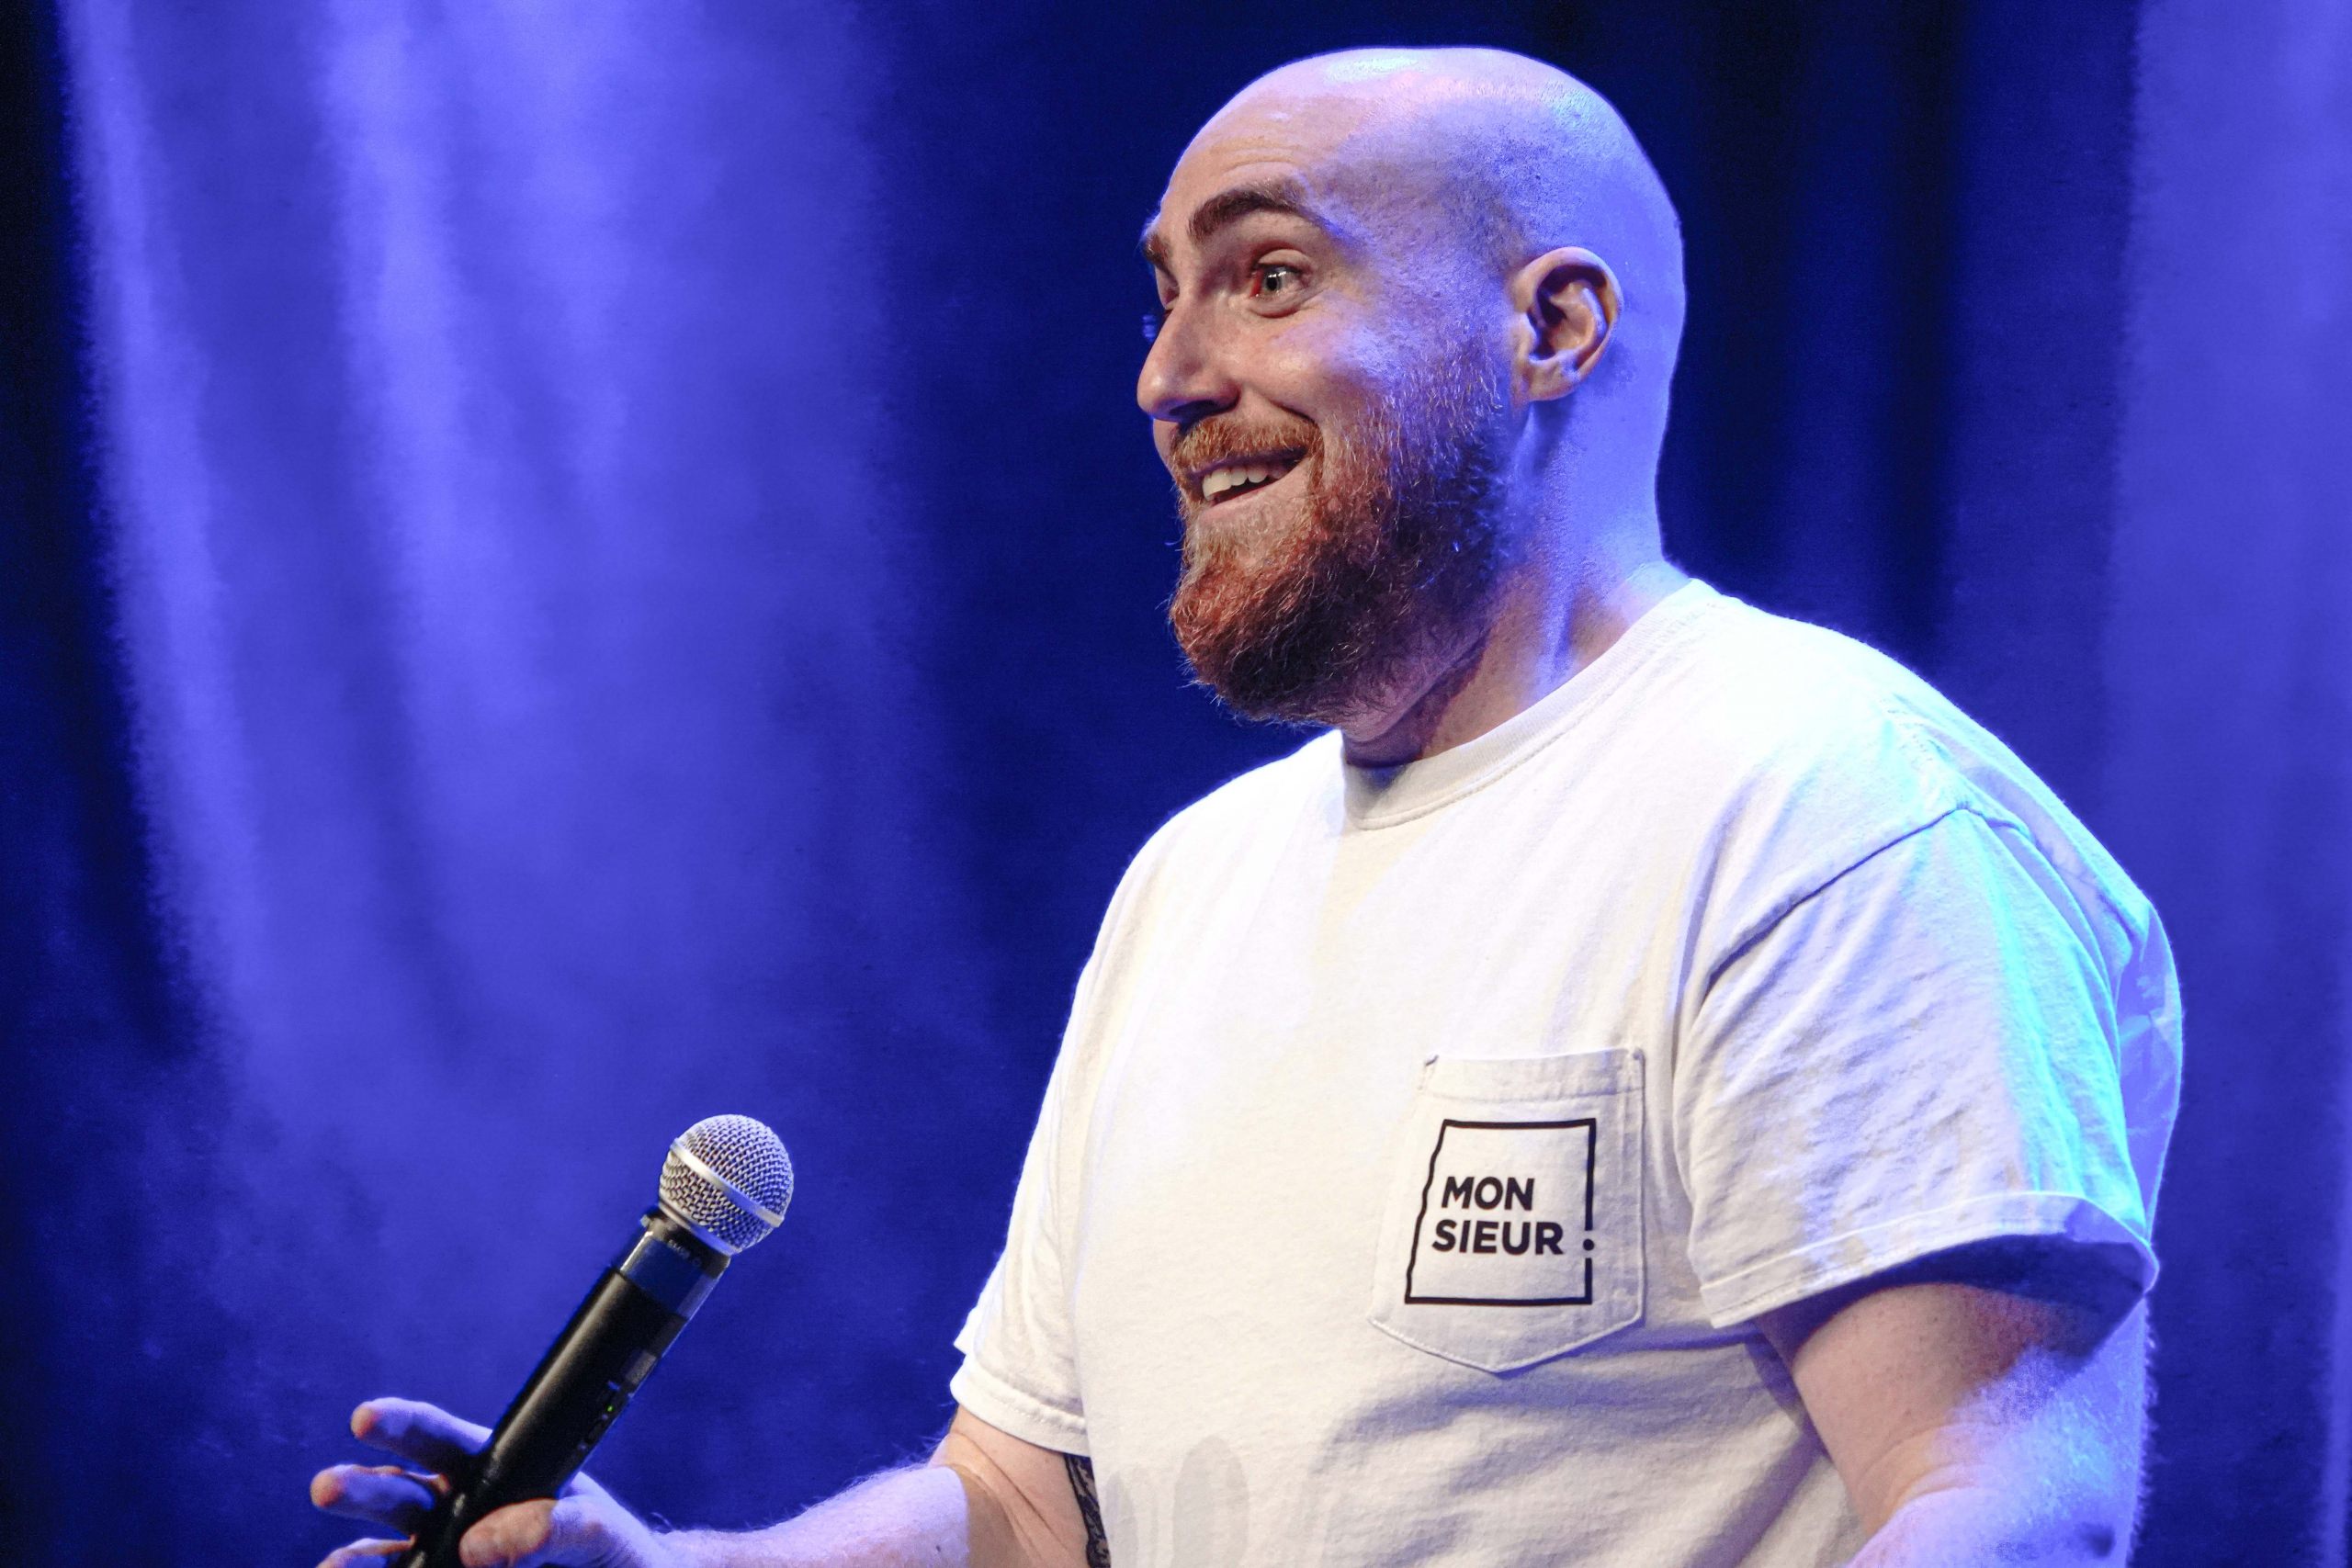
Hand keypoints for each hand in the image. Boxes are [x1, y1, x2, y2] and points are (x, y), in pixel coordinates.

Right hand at [311, 1397, 679, 1567]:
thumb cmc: (611, 1551)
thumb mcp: (599, 1529)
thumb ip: (555, 1527)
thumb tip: (479, 1546)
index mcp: (496, 1471)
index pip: (444, 1439)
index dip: (403, 1423)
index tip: (366, 1418)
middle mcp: (458, 1512)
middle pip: (400, 1494)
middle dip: (362, 1488)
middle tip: (329, 1487)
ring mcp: (442, 1557)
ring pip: (382, 1556)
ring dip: (353, 1559)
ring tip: (337, 1567)